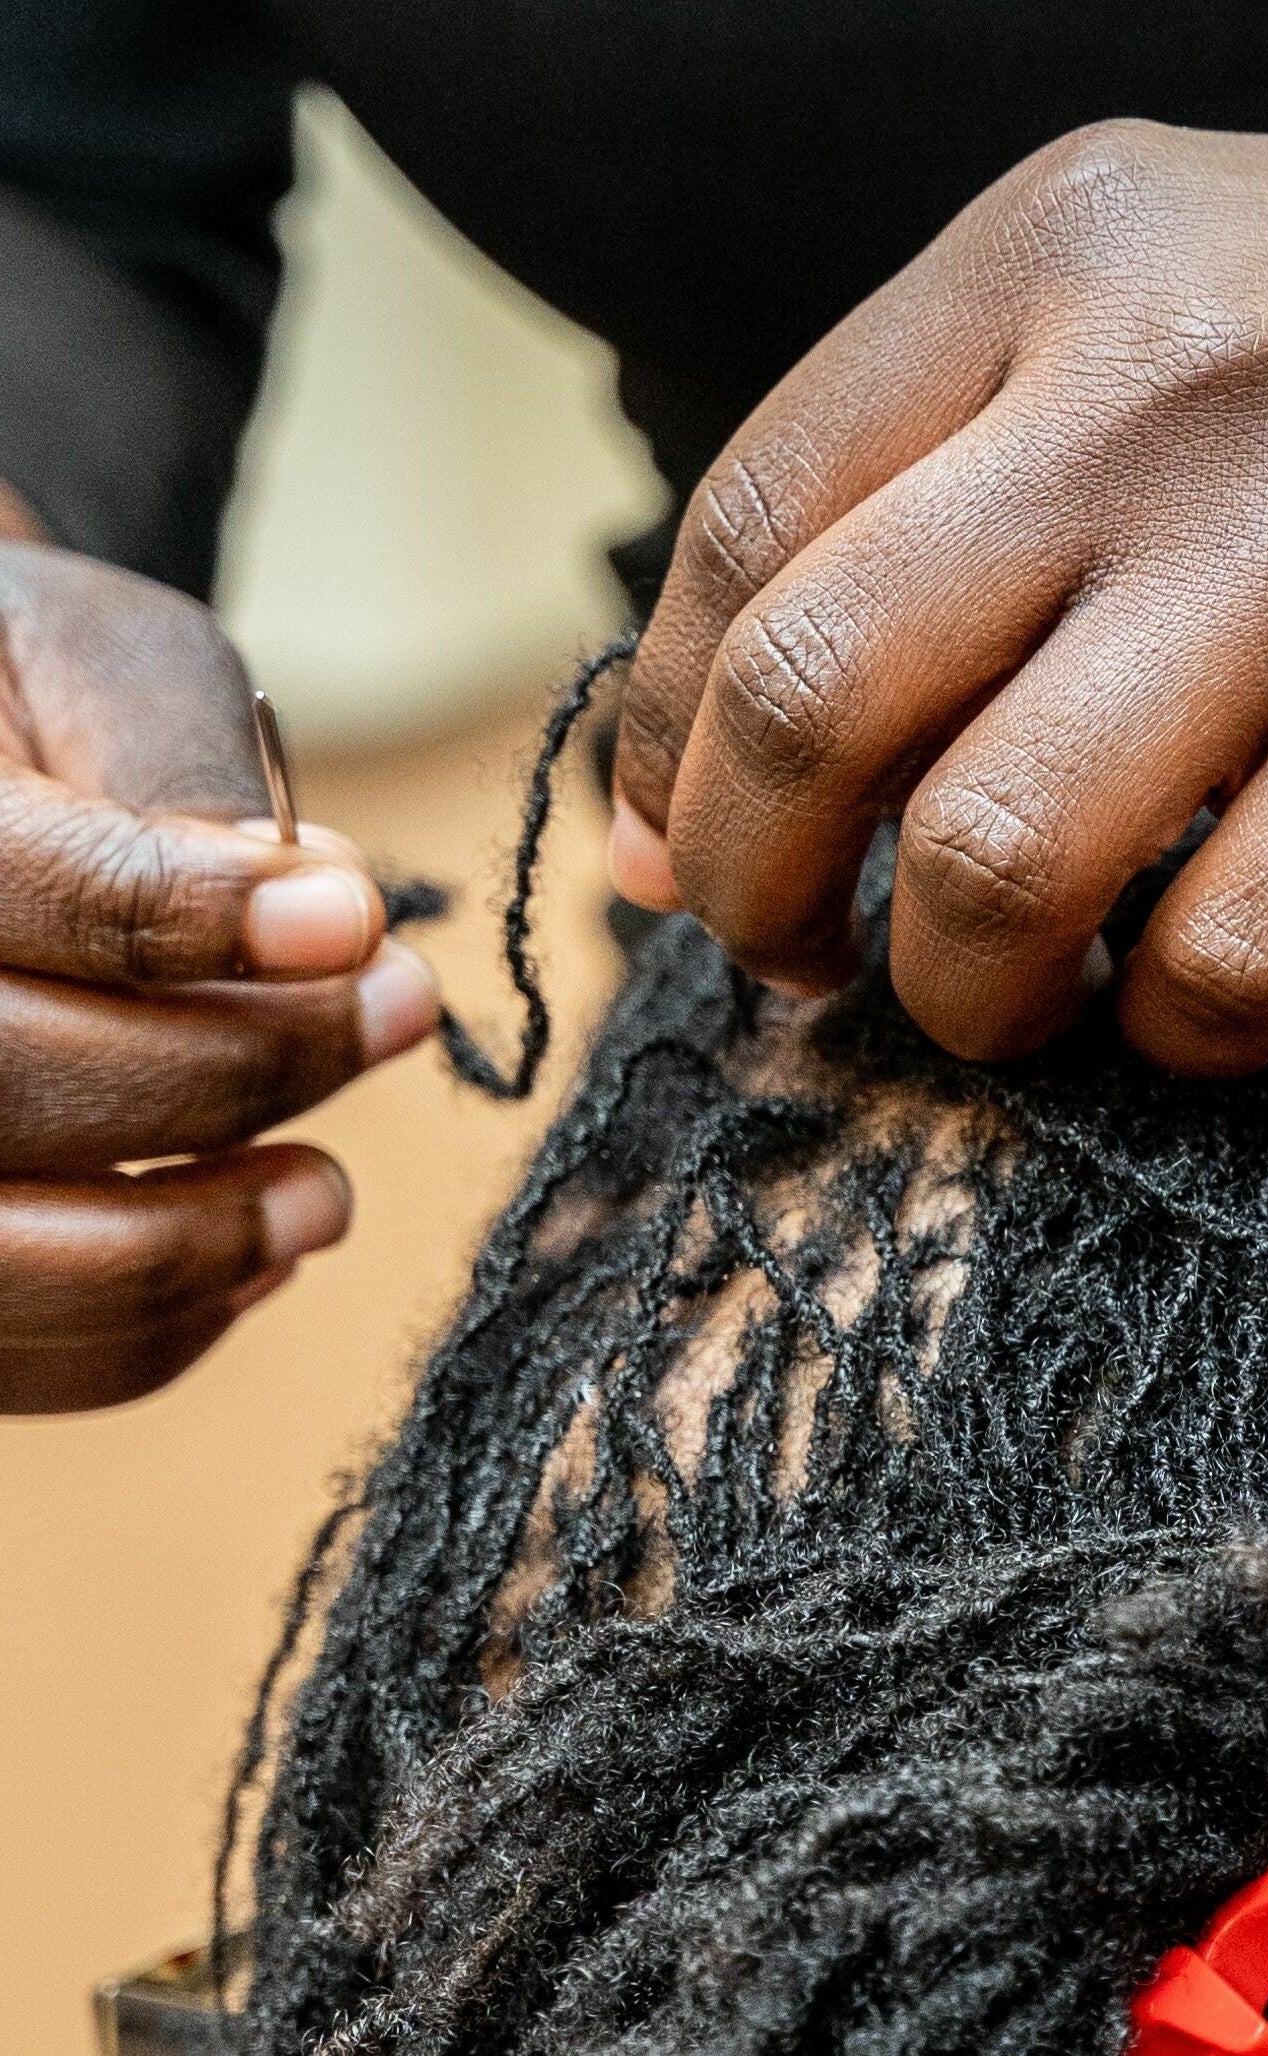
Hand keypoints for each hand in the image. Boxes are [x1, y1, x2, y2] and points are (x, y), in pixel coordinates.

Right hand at [0, 541, 437, 1410]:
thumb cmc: (14, 695)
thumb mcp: (87, 662)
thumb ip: (175, 764)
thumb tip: (314, 902)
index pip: (8, 885)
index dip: (184, 919)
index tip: (359, 924)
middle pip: (6, 1080)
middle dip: (234, 1070)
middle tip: (399, 1012)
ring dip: (191, 1243)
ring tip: (328, 1190)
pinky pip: (10, 1352)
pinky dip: (149, 1328)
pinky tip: (254, 1253)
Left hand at [607, 42, 1267, 1069]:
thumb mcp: (1230, 285)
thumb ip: (1005, 461)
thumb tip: (740, 750)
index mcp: (1065, 257)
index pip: (747, 526)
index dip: (667, 737)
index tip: (691, 849)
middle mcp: (1160, 387)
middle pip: (811, 700)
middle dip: (756, 894)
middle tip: (812, 972)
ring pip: (999, 857)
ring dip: (965, 995)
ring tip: (1015, 1013)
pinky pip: (1236, 959)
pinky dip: (1185, 1035)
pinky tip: (1210, 1008)